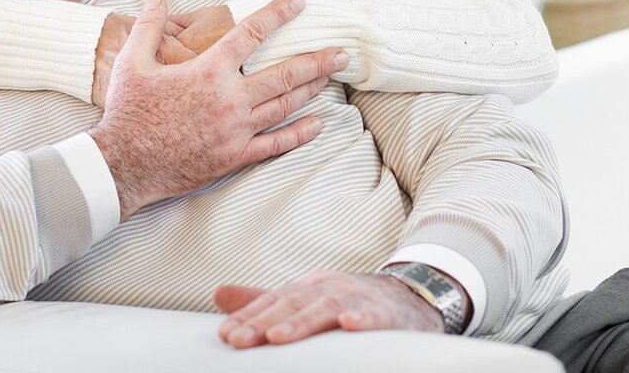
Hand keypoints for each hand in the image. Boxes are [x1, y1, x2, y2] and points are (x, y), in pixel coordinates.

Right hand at [89, 0, 348, 218]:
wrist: (124, 164)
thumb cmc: (127, 112)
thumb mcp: (131, 63)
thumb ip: (148, 28)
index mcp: (209, 72)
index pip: (252, 34)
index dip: (278, 14)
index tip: (299, 3)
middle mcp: (230, 99)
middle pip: (285, 74)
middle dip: (317, 60)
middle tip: (341, 51)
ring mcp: (236, 130)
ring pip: (285, 105)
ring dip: (312, 89)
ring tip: (331, 77)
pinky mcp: (234, 156)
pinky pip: (275, 144)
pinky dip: (298, 134)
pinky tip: (316, 125)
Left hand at [214, 270, 448, 348]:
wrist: (409, 297)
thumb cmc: (348, 301)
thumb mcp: (305, 299)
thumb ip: (263, 301)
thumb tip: (218, 295)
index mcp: (308, 287)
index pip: (273, 301)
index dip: (248, 316)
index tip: (225, 335)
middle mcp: (329, 288)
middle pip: (292, 304)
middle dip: (263, 322)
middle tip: (238, 340)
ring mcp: (358, 298)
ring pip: (327, 309)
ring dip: (302, 323)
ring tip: (277, 338)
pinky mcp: (387, 313)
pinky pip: (375, 315)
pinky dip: (362, 318)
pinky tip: (349, 325)